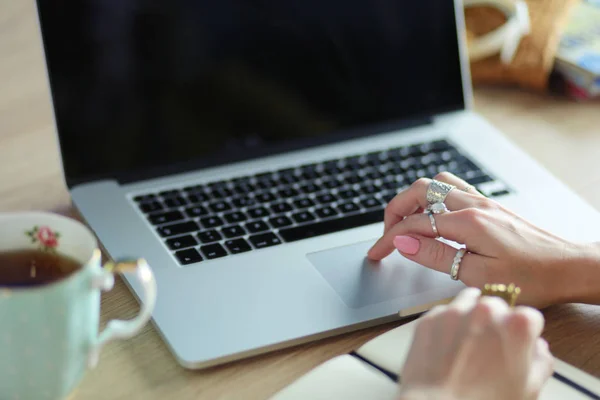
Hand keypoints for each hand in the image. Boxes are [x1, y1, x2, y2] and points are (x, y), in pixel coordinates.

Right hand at [367, 172, 599, 306]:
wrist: (569, 267)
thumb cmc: (532, 277)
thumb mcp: (478, 276)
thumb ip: (436, 255)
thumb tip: (404, 241)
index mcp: (468, 223)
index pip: (414, 224)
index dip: (388, 239)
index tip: (375, 253)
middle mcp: (473, 205)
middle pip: (420, 190)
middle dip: (395, 209)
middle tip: (387, 234)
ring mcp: (482, 202)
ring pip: (436, 184)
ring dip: (414, 199)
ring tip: (406, 222)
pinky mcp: (490, 206)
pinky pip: (453, 188)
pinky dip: (433, 197)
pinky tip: (434, 214)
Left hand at [397, 288, 553, 399]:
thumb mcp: (528, 389)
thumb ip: (540, 361)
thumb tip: (537, 347)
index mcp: (517, 326)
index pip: (530, 317)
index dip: (525, 333)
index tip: (518, 344)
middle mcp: (486, 310)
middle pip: (497, 306)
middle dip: (496, 322)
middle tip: (489, 348)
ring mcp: (455, 312)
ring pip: (469, 302)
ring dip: (471, 316)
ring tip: (467, 343)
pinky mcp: (430, 318)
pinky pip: (444, 313)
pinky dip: (447, 325)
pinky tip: (447, 347)